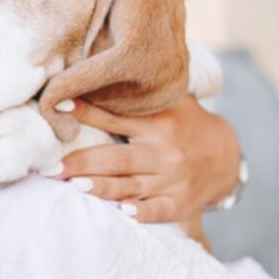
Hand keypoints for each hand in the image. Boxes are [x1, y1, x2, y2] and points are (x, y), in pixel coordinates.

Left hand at [53, 97, 240, 223]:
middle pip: (117, 158)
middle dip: (82, 162)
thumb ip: (138, 91)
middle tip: (52, 167)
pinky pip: (157, 210)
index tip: (60, 106)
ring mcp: (173, 179)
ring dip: (102, 187)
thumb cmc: (185, 123)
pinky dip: (141, 212)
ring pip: (131, 185)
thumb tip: (96, 67)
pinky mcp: (180, 203)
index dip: (87, 111)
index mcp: (158, 122)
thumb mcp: (170, 100)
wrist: (227, 155)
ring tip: (74, 185)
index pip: (116, 116)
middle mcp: (164, 151)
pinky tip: (122, 212)